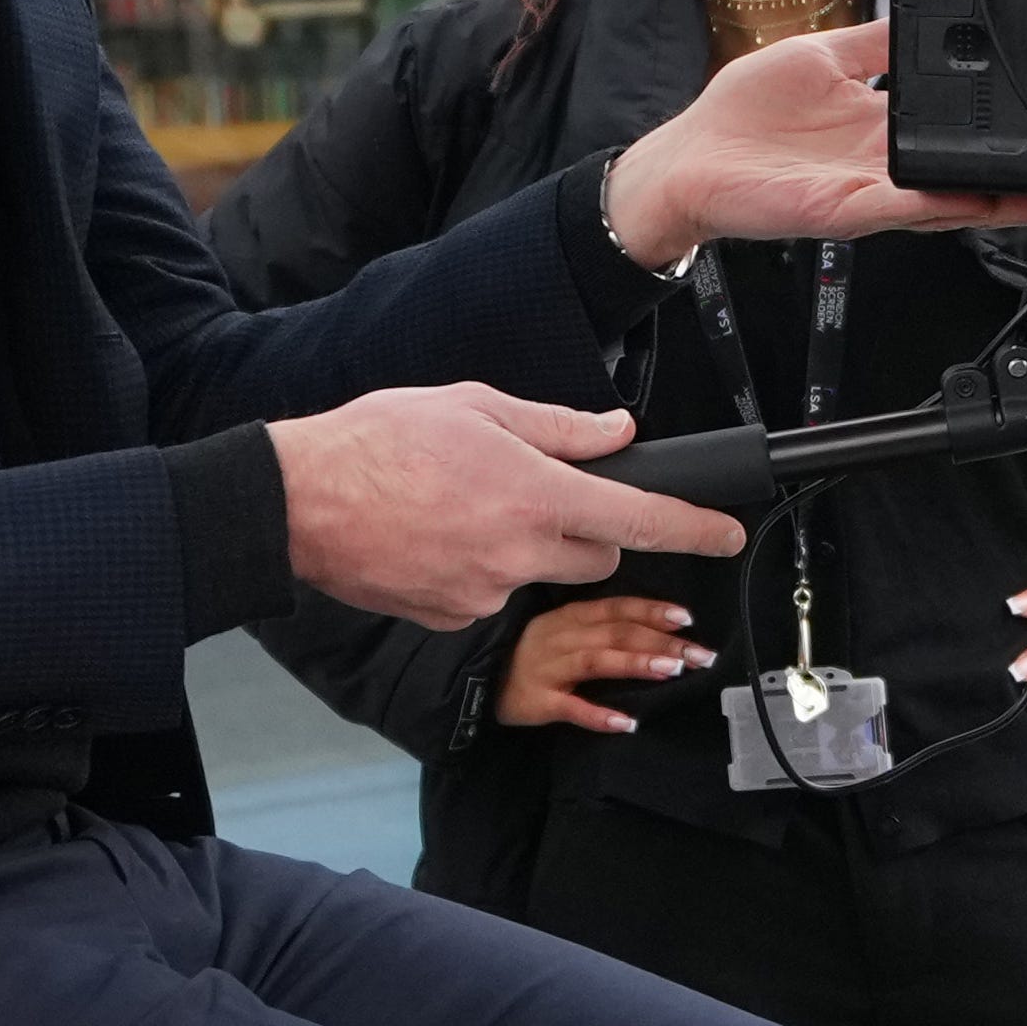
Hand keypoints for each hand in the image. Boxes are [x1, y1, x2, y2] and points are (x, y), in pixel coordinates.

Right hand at [276, 382, 745, 631]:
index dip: (694, 528)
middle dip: (588, 530)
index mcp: (536, 494)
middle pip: (596, 556)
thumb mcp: (476, 406)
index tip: (727, 533)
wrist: (299, 503)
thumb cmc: (379, 443)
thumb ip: (558, 426)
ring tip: (464, 507)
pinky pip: (492, 595)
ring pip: (541, 576)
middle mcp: (521, 553)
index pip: (640, 518)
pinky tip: (437, 537)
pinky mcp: (454, 619)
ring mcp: (487, 595)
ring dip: (527, 548)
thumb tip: (616, 431)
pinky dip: (481, 570)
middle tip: (536, 492)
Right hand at [499, 596, 713, 734]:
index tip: (687, 618)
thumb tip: (657, 633)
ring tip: (672, 671)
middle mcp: (562, 636)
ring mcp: (549, 668)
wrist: (479, 681)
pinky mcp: (537, 701)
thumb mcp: (564, 631)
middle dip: (661, 641)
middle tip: (700, 654)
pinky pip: (570, 707)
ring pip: (597, 661)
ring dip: (636, 663)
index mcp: (572, 617)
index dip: (652, 610)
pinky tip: (626, 722)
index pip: (618, 608)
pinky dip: (598, 715)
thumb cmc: (532, 655)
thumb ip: (602, 629)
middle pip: (616, 633)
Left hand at [603, 17, 1026, 268]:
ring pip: (956, 200)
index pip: (964, 130)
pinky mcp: (843, 209)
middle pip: (977, 176)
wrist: (686, 162)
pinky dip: (943, 203)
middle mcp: (887, 165)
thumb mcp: (825, 56)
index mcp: (886, 128)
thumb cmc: (742, 117)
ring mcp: (871, 191)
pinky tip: (981, 198)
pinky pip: (902, 208)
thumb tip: (927, 10)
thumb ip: (878, 41)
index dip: (1014, 132)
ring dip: (1010, 202)